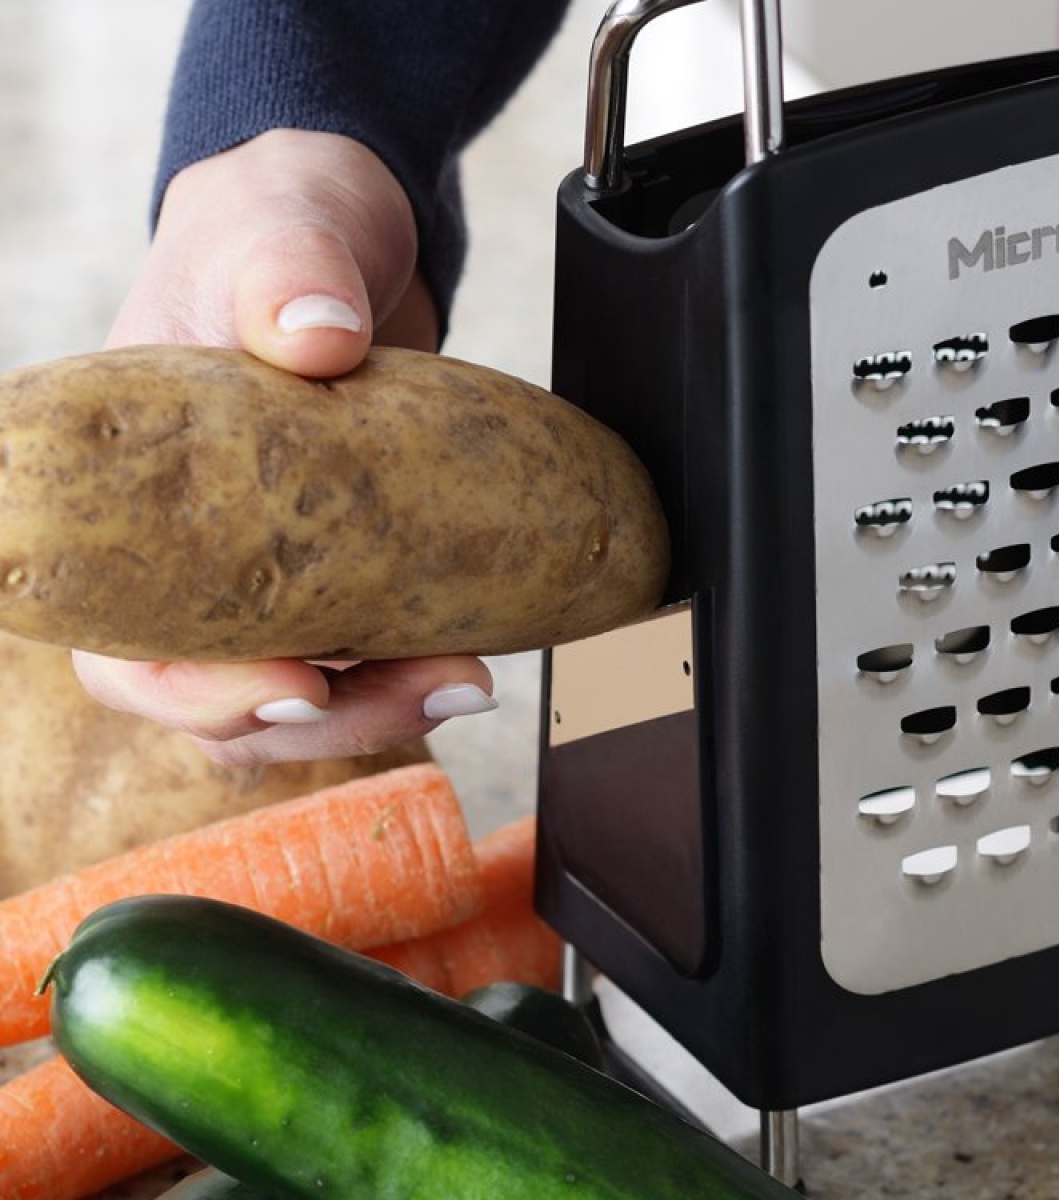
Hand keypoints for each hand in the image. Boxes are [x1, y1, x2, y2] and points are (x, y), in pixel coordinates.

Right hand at [79, 129, 496, 765]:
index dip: (193, 693)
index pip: (119, 645)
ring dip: (381, 706)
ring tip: (465, 681)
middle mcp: (182, 553)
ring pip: (299, 692)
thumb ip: (286, 270)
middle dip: (322, 717)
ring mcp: (262, 567)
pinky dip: (412, 667)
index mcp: (116, 497)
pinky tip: (474, 658)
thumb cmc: (276, 229)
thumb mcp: (275, 229)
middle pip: (219, 696)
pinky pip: (363, 649)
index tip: (293, 684)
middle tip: (425, 689)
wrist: (350, 235)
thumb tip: (318, 334)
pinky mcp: (340, 568)